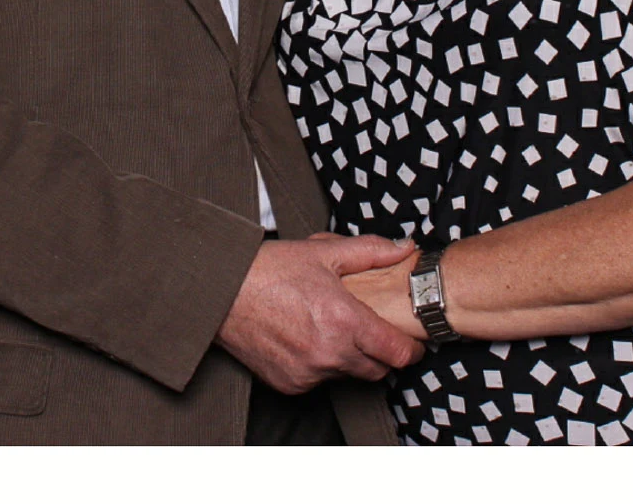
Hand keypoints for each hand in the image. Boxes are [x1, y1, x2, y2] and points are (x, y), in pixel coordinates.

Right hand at [216, 236, 424, 393]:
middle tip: (371, 332)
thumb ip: (371, 251)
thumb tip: (405, 247)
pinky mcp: (290, 383)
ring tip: (332, 329)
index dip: (411, 349)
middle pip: (378, 370)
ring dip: (350, 359)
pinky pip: (319, 380)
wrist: (221, 293)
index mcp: (344, 320)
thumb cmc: (269, 270)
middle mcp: (329, 352)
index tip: (411, 343)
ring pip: (348, 375)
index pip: (397, 353)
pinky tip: (307, 339)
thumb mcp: (323, 252)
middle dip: (381, 354)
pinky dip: (321, 365)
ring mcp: (308, 372)